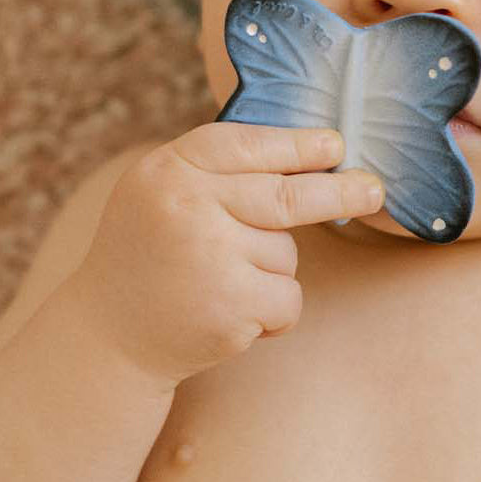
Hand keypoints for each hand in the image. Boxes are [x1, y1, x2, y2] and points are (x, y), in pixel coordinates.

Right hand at [69, 124, 382, 385]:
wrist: (107, 335)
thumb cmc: (148, 256)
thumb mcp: (161, 193)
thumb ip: (215, 172)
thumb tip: (309, 155)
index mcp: (168, 169)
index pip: (247, 145)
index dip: (298, 145)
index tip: (336, 146)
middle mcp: (187, 206)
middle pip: (287, 196)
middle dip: (340, 193)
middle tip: (373, 191)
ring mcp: (209, 257)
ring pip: (287, 254)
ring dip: (270, 273)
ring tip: (219, 285)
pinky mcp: (230, 307)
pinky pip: (288, 298)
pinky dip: (274, 312)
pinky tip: (232, 316)